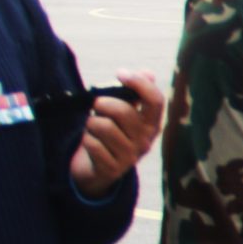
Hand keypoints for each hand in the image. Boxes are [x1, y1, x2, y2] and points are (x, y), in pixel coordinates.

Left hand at [69, 69, 163, 194]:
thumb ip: (135, 94)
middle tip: (96, 106)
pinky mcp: (112, 169)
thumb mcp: (126, 113)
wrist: (100, 170)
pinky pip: (92, 144)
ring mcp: (130, 156)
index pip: (155, 100)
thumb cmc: (112, 134)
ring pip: (103, 126)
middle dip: (102, 104)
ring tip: (93, 128)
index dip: (139, 83)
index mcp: (152, 124)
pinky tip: (92, 144)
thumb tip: (148, 72)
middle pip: (122, 111)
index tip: (120, 73)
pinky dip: (87, 140)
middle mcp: (146, 140)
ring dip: (91, 123)